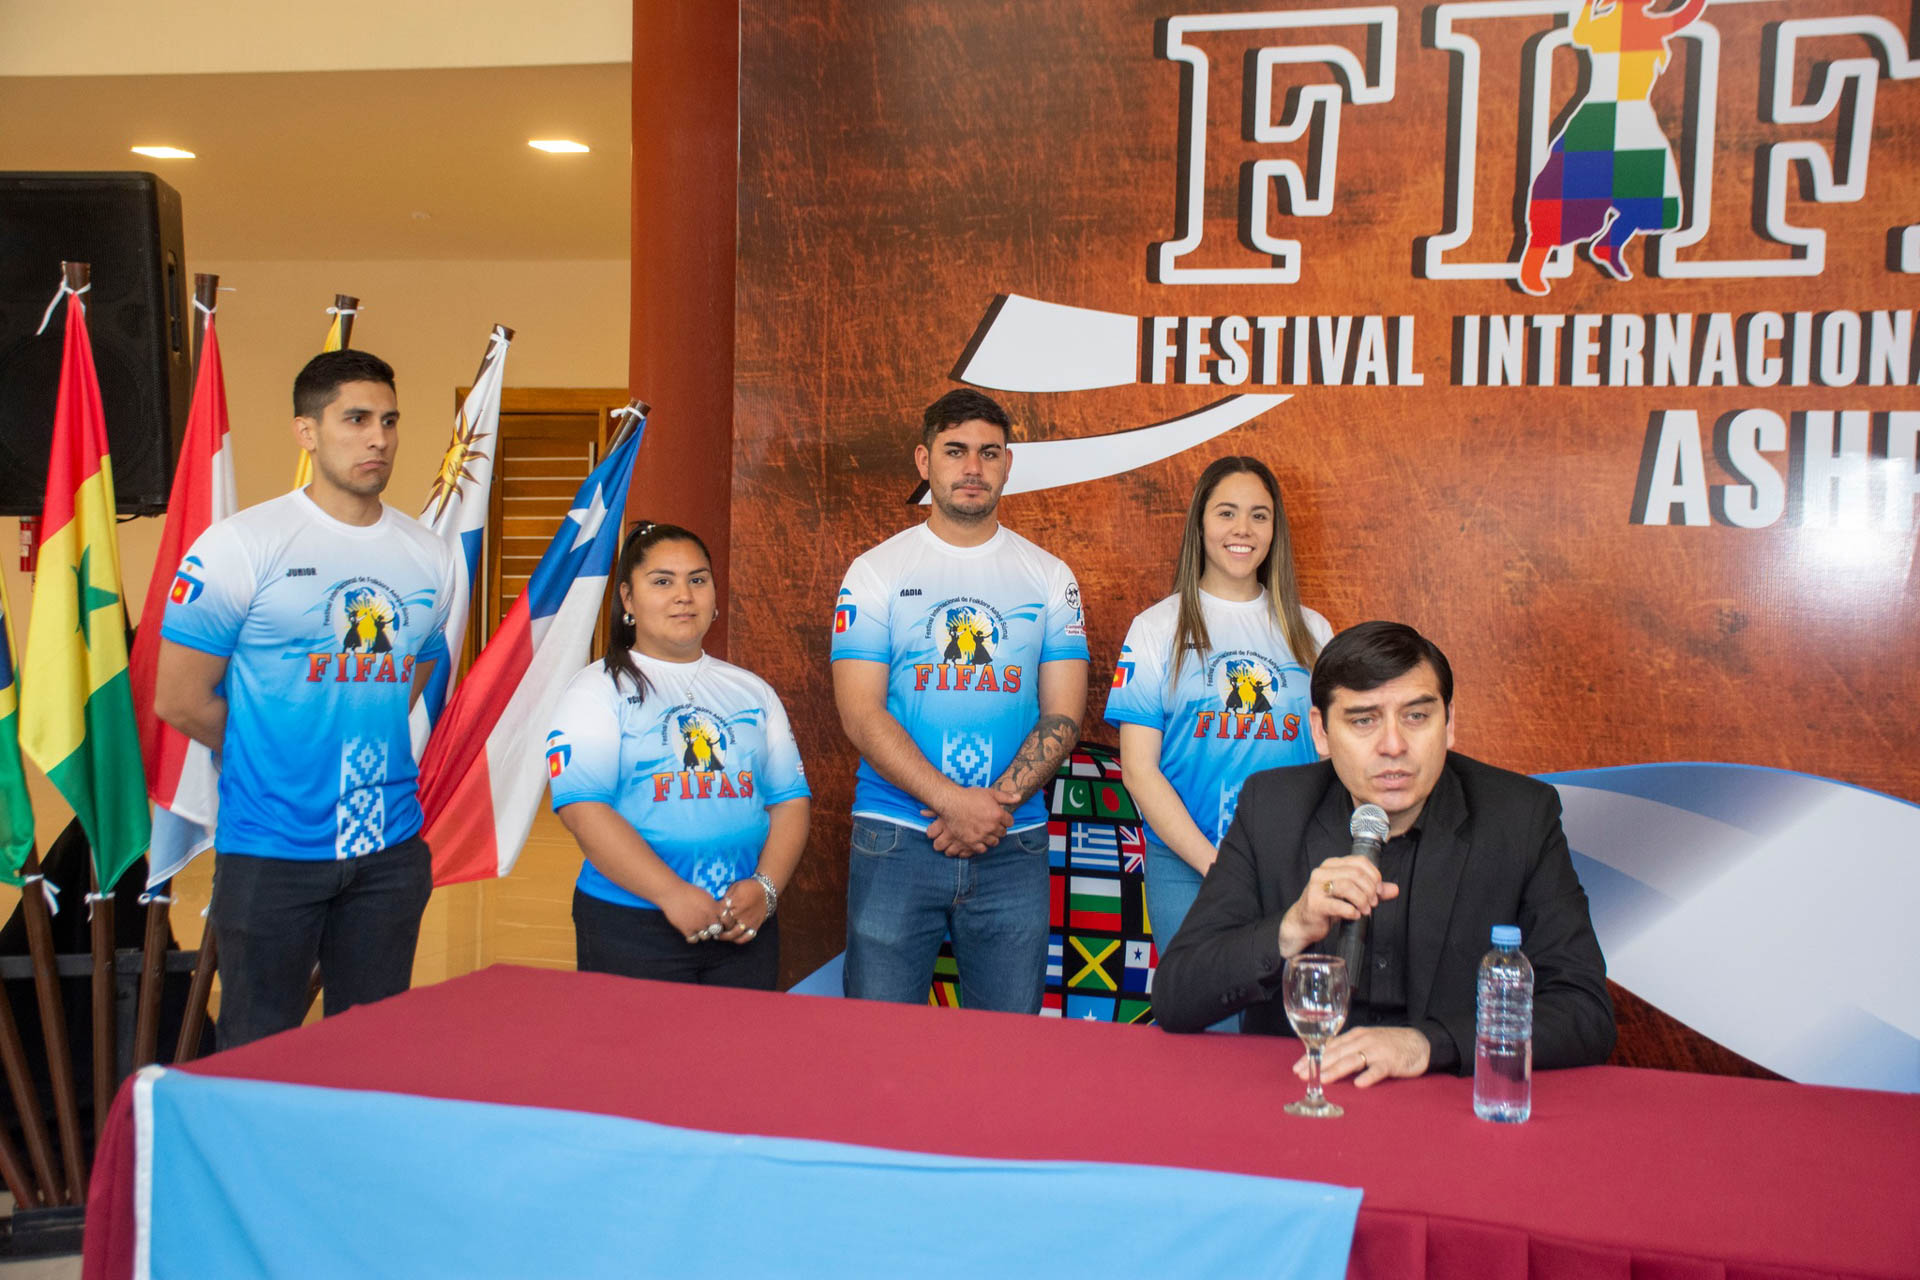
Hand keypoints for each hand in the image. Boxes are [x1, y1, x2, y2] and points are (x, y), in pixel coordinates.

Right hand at [659, 883, 725, 943]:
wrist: (672, 893)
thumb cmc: (688, 892)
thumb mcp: (706, 895)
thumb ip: (714, 905)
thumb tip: (720, 912)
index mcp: (714, 907)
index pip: (728, 920)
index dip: (727, 923)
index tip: (723, 923)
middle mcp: (708, 917)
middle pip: (718, 930)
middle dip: (715, 929)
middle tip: (710, 927)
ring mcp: (698, 925)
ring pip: (706, 936)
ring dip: (704, 933)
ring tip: (699, 928)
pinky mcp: (687, 930)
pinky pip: (694, 940)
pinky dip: (693, 937)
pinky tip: (691, 931)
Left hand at [716, 877, 769, 943]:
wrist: (766, 891)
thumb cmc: (748, 887)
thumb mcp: (735, 887)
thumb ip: (725, 897)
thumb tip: (715, 905)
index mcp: (735, 902)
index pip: (720, 912)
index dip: (714, 915)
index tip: (710, 916)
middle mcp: (742, 913)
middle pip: (725, 924)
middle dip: (716, 926)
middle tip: (710, 927)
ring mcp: (748, 921)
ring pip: (733, 934)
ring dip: (724, 936)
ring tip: (717, 936)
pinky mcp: (755, 926)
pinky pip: (746, 937)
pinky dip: (738, 940)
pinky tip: (732, 938)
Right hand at [922, 786, 1019, 856]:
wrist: (951, 803)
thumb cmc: (969, 796)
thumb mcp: (989, 793)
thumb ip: (1005, 796)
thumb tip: (1019, 797)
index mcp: (998, 814)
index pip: (1010, 822)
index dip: (1005, 820)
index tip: (1000, 818)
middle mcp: (992, 827)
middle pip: (1002, 833)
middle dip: (999, 829)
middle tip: (992, 825)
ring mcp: (982, 836)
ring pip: (994, 842)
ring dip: (991, 838)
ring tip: (986, 833)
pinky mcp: (971, 842)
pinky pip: (982, 849)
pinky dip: (982, 846)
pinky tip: (979, 840)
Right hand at [1278, 854, 1400, 954]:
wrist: (1304, 923)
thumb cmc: (1328, 906)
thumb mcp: (1351, 896)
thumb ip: (1372, 891)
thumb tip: (1394, 889)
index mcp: (1332, 865)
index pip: (1359, 862)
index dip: (1374, 876)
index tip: (1379, 891)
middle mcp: (1322, 872)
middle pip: (1355, 874)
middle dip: (1370, 890)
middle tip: (1373, 903)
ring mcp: (1316, 887)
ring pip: (1347, 886)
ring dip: (1362, 900)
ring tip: (1365, 910)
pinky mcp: (1314, 904)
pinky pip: (1338, 905)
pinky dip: (1351, 911)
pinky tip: (1354, 915)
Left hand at [1296, 1026, 1430, 1087]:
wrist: (1419, 1042)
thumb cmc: (1389, 1044)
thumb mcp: (1365, 1042)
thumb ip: (1347, 1049)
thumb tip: (1323, 1061)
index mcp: (1355, 1036)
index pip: (1328, 1046)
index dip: (1311, 1056)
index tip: (1296, 1067)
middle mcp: (1363, 1040)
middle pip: (1337, 1052)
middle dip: (1317, 1064)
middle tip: (1301, 1075)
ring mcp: (1377, 1050)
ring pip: (1353, 1059)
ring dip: (1336, 1069)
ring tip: (1323, 1079)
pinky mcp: (1392, 1062)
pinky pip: (1378, 1069)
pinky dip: (1369, 1076)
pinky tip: (1359, 1084)